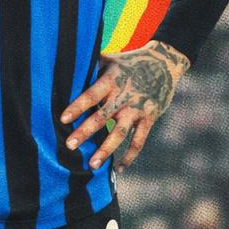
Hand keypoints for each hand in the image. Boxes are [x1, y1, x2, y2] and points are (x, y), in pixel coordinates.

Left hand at [59, 39, 189, 170]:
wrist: (164, 63)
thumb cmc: (130, 62)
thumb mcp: (111, 59)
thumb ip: (91, 66)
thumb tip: (66, 67)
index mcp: (112, 81)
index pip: (91, 95)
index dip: (78, 107)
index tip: (63, 119)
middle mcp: (124, 96)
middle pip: (102, 117)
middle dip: (85, 132)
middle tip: (70, 146)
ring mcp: (137, 109)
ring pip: (120, 133)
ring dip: (106, 150)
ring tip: (92, 165)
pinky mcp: (149, 118)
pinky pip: (139, 141)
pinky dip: (130, 155)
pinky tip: (119, 168)